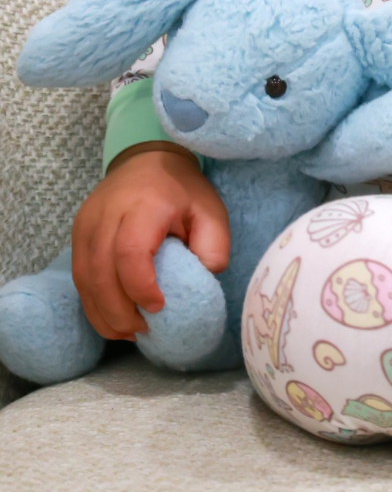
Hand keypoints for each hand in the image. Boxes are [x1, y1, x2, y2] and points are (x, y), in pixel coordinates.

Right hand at [71, 146, 230, 341]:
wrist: (147, 159)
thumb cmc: (183, 190)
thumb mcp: (211, 212)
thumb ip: (213, 247)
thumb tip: (201, 283)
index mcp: (143, 205)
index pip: (130, 252)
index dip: (140, 287)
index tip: (160, 307)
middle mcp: (106, 214)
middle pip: (100, 272)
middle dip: (119, 311)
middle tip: (144, 331)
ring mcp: (86, 224)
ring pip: (84, 279)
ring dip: (103, 313)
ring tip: (130, 332)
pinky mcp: (78, 234)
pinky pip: (80, 276)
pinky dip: (94, 303)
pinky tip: (114, 319)